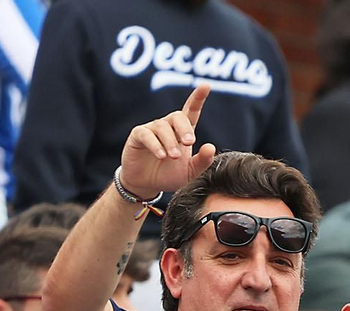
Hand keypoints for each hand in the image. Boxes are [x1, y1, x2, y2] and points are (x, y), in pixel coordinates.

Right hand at [119, 84, 217, 198]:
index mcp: (182, 132)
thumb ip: (202, 161)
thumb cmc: (170, 175)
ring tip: (173, 157)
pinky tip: (161, 155)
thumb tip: (211, 147)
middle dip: (184, 128)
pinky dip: (155, 145)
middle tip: (189, 142)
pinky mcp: (137, 136)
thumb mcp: (190, 172)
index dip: (198, 98)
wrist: (147, 185)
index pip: (191, 111)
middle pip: (177, 116)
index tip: (206, 86)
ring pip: (162, 127)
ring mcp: (152, 129)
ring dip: (170, 141)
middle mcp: (168, 127)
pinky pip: (146, 134)